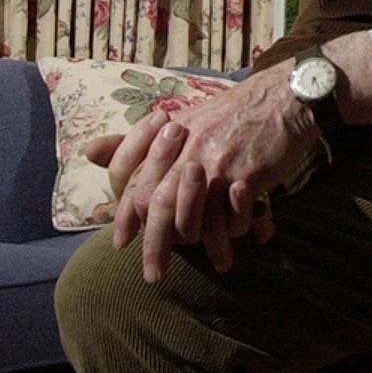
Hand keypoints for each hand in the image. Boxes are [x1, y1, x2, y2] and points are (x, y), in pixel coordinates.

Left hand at [97, 65, 320, 279]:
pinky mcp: (244, 174)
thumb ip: (136, 142)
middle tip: (154, 275)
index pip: (131, 182)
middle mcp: (184, 150)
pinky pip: (233, 217)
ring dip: (205, 247)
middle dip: (154, 247)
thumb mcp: (183, 120)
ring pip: (194, 218)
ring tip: (218, 263)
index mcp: (166, 138)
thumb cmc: (231, 114)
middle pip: (157, 206)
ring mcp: (214, 163)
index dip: (124, 216)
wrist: (282, 97)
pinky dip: (238, 233)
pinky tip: (247, 242)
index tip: (121, 243)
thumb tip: (89, 152)